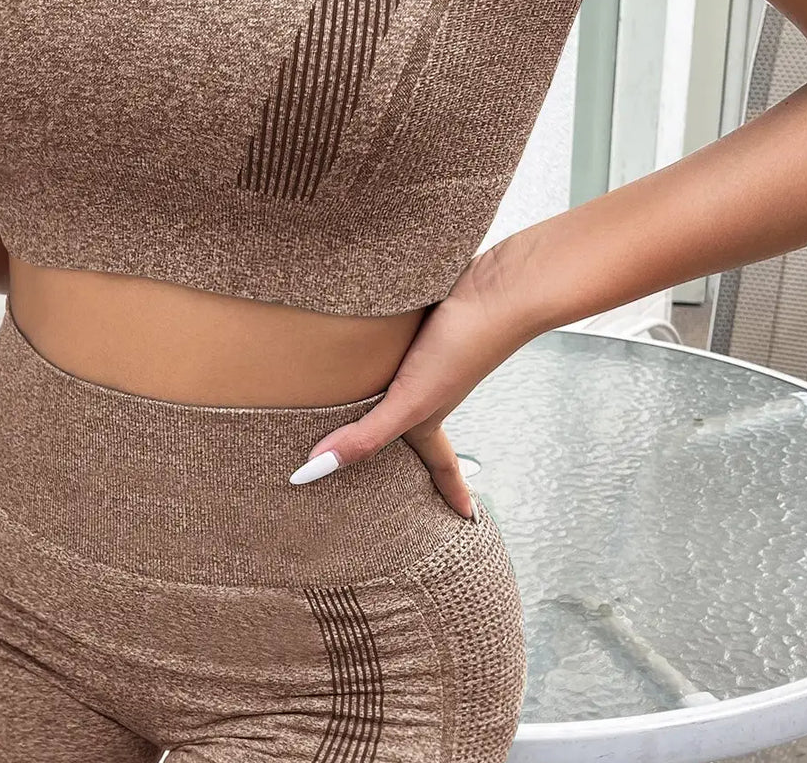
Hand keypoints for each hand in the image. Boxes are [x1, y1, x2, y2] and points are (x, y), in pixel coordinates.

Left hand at [288, 243, 532, 518]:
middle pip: (414, 425)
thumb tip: (314, 469)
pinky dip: (379, 352)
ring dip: (386, 395)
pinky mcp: (417, 324)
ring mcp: (424, 356)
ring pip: (397, 384)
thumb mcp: (411, 401)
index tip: (466, 517)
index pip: (441, 464)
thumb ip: (366, 436)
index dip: (452, 492)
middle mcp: (428, 389)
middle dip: (411, 452)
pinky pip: (392, 347)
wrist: (492, 288)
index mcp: (430, 415)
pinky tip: (363, 338)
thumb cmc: (462, 348)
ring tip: (369, 404)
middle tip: (403, 473)